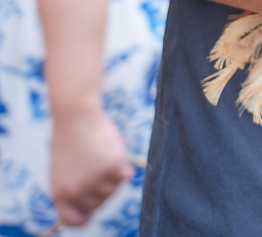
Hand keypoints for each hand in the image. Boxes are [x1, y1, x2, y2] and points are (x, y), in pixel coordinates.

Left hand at [49, 102, 132, 225]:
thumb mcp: (63, 170)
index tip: (92, 212)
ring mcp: (95, 179)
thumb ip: (74, 189)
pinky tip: (113, 152)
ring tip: (103, 157)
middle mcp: (77, 190)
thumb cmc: (70, 140)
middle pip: (98, 203)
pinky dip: (123, 166)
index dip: (85, 217)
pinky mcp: (112, 167)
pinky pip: (125, 176)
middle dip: (102, 189)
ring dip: (112, 176)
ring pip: (113, 189)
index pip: (73, 219)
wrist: (76, 116)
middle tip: (98, 169)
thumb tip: (93, 208)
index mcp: (60, 192)